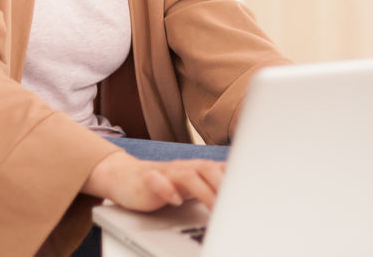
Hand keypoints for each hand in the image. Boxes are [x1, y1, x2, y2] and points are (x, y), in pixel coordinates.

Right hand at [83, 151, 224, 211]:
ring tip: (213, 206)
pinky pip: (157, 181)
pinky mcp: (147, 180)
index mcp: (195, 168)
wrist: (124, 177)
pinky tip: (175, 200)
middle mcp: (183, 167)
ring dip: (203, 190)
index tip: (248, 192)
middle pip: (207, 169)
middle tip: (233, 203)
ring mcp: (165, 172)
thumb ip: (209, 187)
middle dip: (222, 185)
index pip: (219, 168)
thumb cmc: (162, 183)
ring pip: (187, 175)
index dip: (234, 178)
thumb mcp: (188, 186)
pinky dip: (167, 189)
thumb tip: (235, 196)